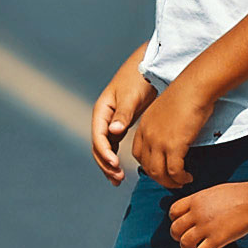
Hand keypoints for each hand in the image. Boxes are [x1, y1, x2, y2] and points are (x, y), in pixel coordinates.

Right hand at [87, 52, 153, 181]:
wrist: (149, 68)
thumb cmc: (138, 79)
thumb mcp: (131, 96)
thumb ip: (123, 114)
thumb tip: (114, 131)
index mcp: (102, 111)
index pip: (98, 137)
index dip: (105, 153)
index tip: (116, 165)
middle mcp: (103, 119)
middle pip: (98, 147)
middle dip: (105, 164)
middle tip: (118, 177)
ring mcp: (111, 124)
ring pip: (105, 150)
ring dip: (109, 165)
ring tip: (119, 180)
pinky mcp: (120, 126)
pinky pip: (113, 147)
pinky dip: (116, 160)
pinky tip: (122, 171)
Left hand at [123, 79, 213, 188]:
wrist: (194, 87)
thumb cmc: (186, 94)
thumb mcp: (165, 111)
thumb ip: (163, 126)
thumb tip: (171, 137)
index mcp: (144, 126)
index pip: (138, 154)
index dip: (148, 166)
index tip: (160, 170)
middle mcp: (148, 136)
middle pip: (147, 167)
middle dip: (160, 179)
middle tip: (172, 181)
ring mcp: (159, 142)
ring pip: (159, 173)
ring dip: (170, 182)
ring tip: (181, 182)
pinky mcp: (174, 146)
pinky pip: (174, 171)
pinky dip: (180, 178)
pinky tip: (188, 177)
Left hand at [163, 178, 247, 247]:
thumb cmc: (239, 194)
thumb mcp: (214, 192)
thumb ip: (201, 201)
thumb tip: (195, 209)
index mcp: (196, 199)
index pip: (173, 211)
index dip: (175, 219)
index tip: (182, 223)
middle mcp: (198, 213)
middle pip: (175, 228)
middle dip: (177, 236)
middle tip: (185, 238)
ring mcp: (206, 227)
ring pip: (184, 242)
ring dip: (186, 247)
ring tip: (193, 247)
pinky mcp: (217, 239)